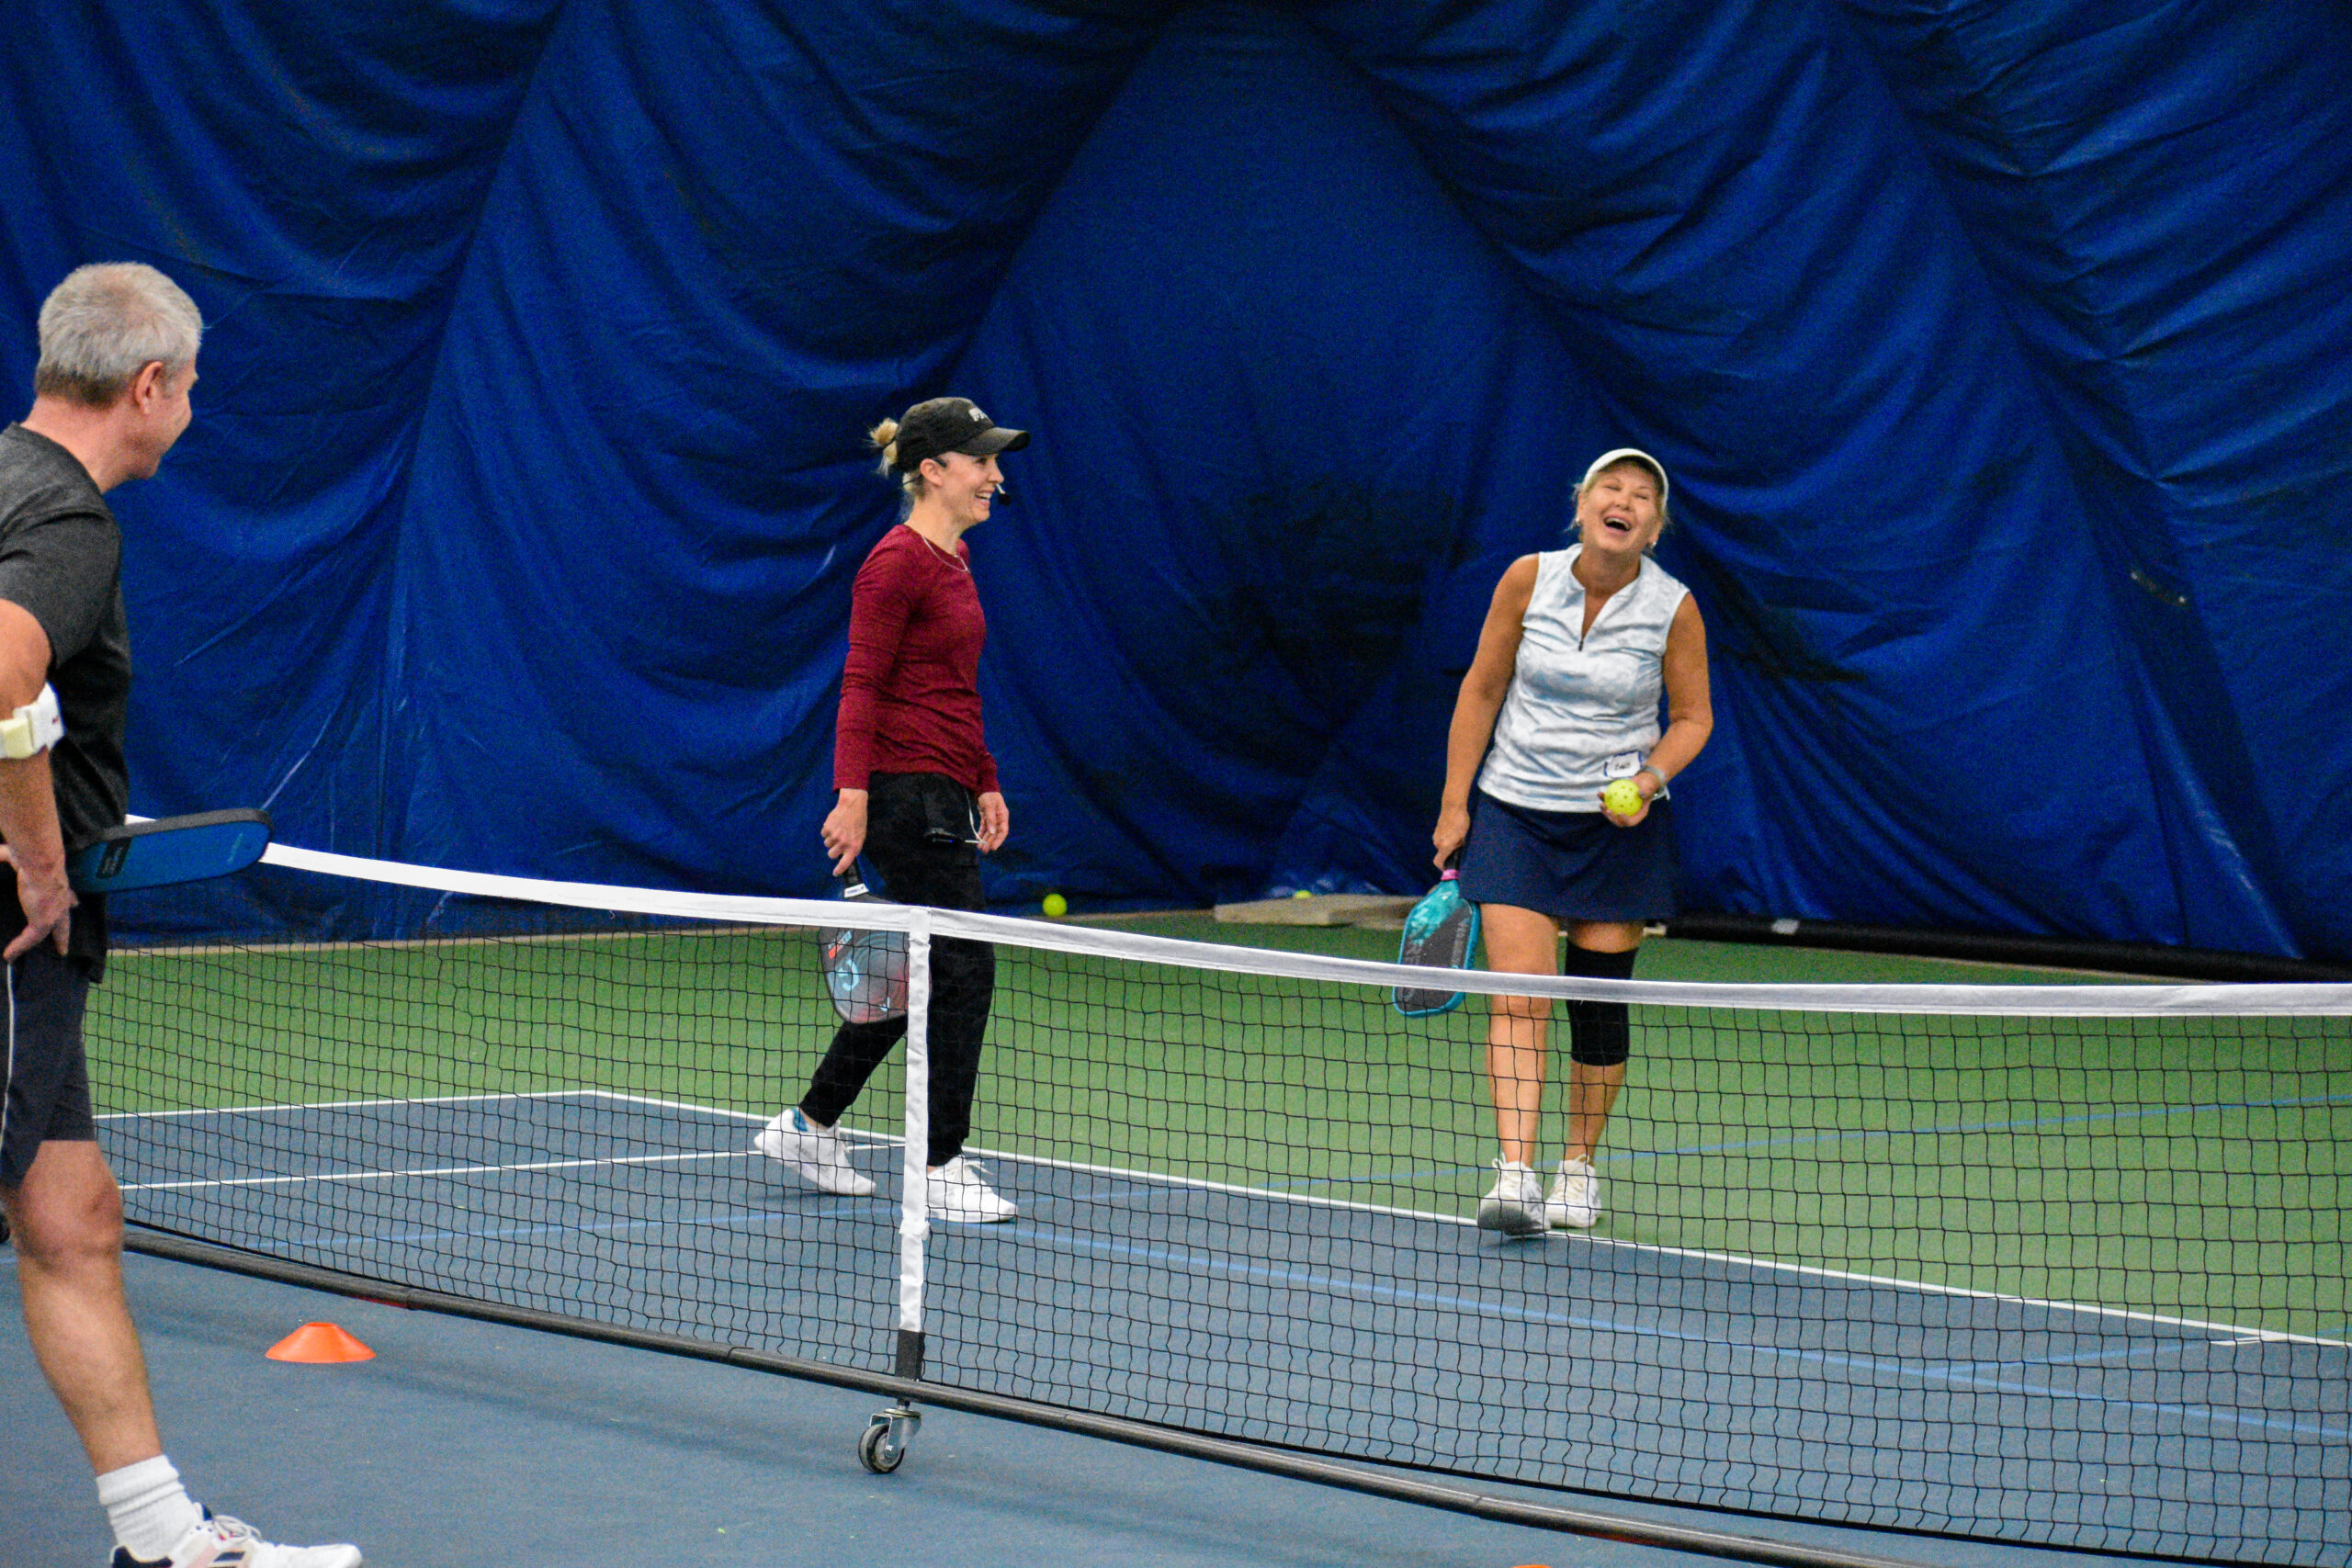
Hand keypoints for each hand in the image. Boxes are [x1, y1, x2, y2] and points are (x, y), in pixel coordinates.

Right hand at [0, 844, 72, 958]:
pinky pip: (30, 939)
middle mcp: (60, 901)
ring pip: (50, 933)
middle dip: (64, 932)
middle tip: (63, 946)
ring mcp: (54, 913)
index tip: (74, 905)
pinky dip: (18, 947)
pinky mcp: (43, 922)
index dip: (70, 901)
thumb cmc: (32, 858)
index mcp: (58, 886)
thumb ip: (8, 855)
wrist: (41, 863)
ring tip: (46, 954)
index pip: (67, 896)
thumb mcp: (21, 857)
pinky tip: (9, 956)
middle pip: (64, 920)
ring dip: (48, 944)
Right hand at [821, 789, 867, 875]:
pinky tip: (834, 825)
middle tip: (837, 843)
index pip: (845, 863)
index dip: (839, 870)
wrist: (852, 806)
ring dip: (830, 839)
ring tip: (837, 830)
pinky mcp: (827, 829)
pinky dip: (827, 831)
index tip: (835, 873)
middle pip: (831, 855)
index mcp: (854, 847)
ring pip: (826, 844)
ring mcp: (834, 836)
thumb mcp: (860, 836)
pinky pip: (823, 835)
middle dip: (833, 850)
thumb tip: (845, 855)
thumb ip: (853, 847)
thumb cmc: (858, 822)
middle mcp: (843, 843)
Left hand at [976, 791, 1008, 852]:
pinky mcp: (986, 817)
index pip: (1003, 831)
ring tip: (980, 847)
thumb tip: (992, 832)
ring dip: (985, 840)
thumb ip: (991, 819)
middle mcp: (999, 819)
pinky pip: (984, 827)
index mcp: (1003, 816)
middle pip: (996, 834)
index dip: (999, 840)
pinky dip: (981, 833)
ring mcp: (992, 818)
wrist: (984, 787)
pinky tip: (978, 838)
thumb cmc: (989, 795)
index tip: (993, 847)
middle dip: (990, 842)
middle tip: (984, 850)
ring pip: (990, 832)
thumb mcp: (989, 806)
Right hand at [1431, 802, 1470, 869]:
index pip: (1438, 862)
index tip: (1449, 868)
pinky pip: (1441, 840)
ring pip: (1441, 846)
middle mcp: (1437, 843)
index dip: (1443, 868)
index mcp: (1444, 846)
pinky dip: (1446, 840)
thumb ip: (1459, 847)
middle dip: (1449, 854)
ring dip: (1448, 846)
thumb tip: (1458, 852)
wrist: (1453, 806)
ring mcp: (1436, 836)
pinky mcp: (1436, 830)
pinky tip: (1455, 833)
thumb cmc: (1461, 822)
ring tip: (1459, 839)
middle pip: (1442, 854)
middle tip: (1459, 849)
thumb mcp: (1464, 836)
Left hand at [1600, 776, 1656, 827]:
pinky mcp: (1616, 802)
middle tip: (1608, 810)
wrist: (1643, 781)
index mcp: (1638, 814)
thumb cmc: (1648, 784)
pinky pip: (1608, 802)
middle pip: (1619, 821)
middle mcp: (1629, 814)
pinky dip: (1603, 798)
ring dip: (1604, 810)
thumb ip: (1646, 791)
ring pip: (1611, 813)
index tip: (1619, 813)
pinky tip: (1599, 793)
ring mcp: (1621, 809)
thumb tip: (1640, 794)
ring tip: (1602, 804)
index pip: (1631, 821)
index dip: (1624, 820)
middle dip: (1612, 818)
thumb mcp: (1649, 787)